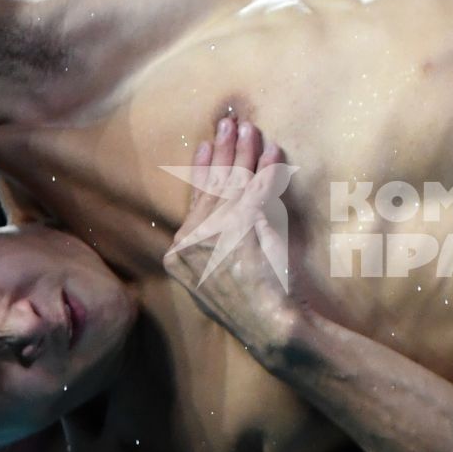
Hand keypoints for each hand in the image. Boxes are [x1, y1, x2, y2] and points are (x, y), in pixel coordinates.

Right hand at [162, 116, 300, 354]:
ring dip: (243, 152)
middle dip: (222, 150)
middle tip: (229, 122)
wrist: (270, 328)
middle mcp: (191, 243)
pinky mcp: (242, 230)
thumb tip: (227, 209)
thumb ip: (213, 245)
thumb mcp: (218, 275)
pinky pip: (257, 191)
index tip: (205, 145)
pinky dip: (267, 169)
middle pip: (211, 186)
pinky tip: (273, 151)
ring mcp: (215, 236)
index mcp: (179, 256)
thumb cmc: (250, 307)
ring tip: (251, 130)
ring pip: (232, 183)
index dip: (202, 170)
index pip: (194, 201)